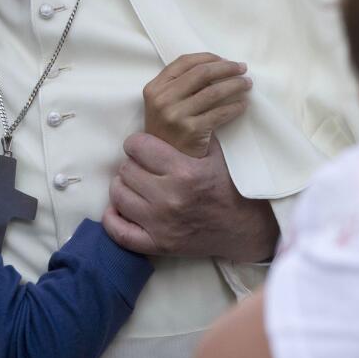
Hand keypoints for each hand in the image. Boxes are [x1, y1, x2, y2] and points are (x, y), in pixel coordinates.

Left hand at [103, 134, 278, 260]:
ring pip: (119, 195)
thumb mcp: (216, 154)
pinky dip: (114, 218)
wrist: (245, 228)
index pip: (138, 146)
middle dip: (134, 164)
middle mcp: (170, 197)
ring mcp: (161, 224)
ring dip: (125, 186)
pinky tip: (120, 208)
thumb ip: (192, 133)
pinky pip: (120, 232)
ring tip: (136, 184)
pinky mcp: (158, 245)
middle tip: (144, 166)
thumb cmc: (229, 187)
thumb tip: (169, 112)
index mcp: (185, 171)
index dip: (138, 143)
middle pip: (127, 169)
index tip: (142, 146)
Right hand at [143, 53, 250, 157]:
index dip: (208, 57)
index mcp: (154, 88)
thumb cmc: (169, 128)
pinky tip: (242, 105)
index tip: (225, 59)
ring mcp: (176, 116)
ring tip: (247, 84)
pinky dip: (235, 107)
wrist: (163, 162)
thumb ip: (181, 84)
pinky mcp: (191, 131)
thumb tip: (217, 67)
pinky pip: (220, 113)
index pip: (184, 62)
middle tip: (242, 68)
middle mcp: (162, 100)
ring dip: (235, 85)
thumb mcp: (164, 103)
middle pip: (201, 73)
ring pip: (213, 92)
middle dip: (226, 67)